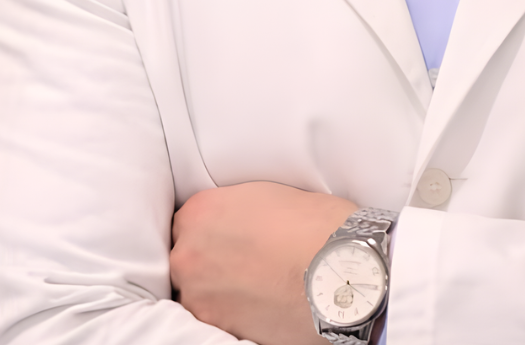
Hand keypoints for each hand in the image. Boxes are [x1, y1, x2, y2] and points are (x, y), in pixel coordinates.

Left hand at [170, 180, 355, 344]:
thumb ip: (237, 209)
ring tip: (256, 287)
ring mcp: (198, 295)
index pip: (187, 223)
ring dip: (219, 290)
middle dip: (210, 261)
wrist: (338, 269)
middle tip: (245, 263)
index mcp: (201, 211)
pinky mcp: (215, 329)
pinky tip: (260, 305)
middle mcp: (189, 253)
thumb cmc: (316, 224)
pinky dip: (232, 314)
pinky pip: (214, 319)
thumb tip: (237, 225)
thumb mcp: (270, 195)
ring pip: (197, 293)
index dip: (211, 231)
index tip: (229, 239)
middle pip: (186, 258)